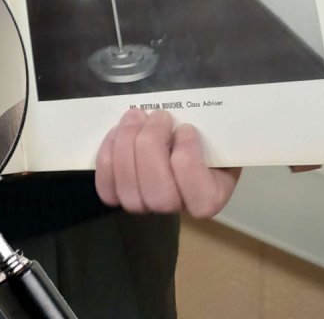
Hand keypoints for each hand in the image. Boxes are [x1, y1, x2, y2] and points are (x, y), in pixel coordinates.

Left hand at [95, 108, 240, 218]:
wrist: (180, 133)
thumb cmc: (203, 131)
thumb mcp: (215, 130)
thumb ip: (212, 130)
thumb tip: (197, 122)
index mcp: (210, 197)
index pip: (202, 199)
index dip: (189, 158)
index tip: (187, 128)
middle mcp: (177, 208)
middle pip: (160, 195)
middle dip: (153, 145)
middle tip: (158, 115)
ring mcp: (146, 205)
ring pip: (130, 191)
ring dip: (127, 145)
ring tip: (136, 115)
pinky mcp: (119, 195)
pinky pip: (107, 187)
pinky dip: (108, 156)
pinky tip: (118, 131)